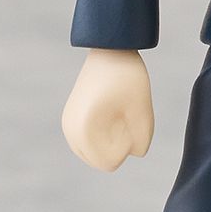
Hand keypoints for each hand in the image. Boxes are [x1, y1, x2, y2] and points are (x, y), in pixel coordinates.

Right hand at [61, 49, 153, 171]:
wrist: (109, 49)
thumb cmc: (128, 77)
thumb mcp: (143, 110)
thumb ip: (142, 139)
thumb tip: (135, 153)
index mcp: (84, 128)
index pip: (108, 162)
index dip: (127, 145)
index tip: (129, 118)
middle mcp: (70, 129)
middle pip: (99, 161)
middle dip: (117, 146)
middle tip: (124, 115)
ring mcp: (67, 124)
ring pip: (92, 154)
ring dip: (109, 142)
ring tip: (118, 114)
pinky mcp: (69, 118)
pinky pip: (87, 143)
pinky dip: (101, 137)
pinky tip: (111, 115)